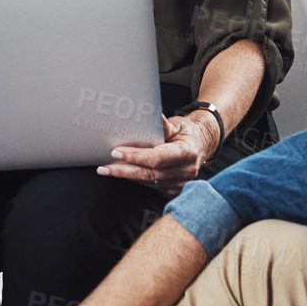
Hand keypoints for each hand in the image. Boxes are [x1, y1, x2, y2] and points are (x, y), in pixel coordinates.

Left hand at [99, 114, 216, 195]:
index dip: (135, 156)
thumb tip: (155, 117)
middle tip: (104, 167)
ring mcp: (181, 182)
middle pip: (149, 174)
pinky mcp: (175, 188)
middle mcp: (185, 170)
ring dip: (127, 176)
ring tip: (109, 169)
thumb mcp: (178, 125)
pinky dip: (137, 179)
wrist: (202, 144)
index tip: (117, 152)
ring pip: (149, 181)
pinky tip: (124, 173)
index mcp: (186, 153)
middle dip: (124, 170)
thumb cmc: (187, 133)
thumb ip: (164, 125)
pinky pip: (152, 185)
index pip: (156, 158)